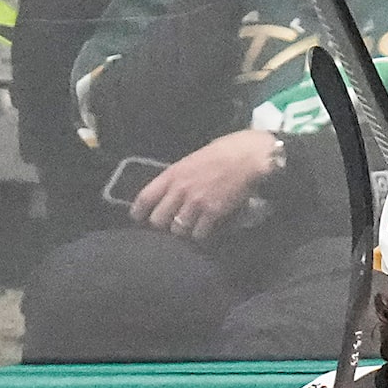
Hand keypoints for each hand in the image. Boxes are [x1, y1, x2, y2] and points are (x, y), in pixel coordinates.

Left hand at [134, 131, 280, 237]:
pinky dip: (202, 235)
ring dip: (184, 232)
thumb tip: (173, 190)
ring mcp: (196, 203)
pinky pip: (200, 233)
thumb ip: (179, 177)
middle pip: (159, 220)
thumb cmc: (223, 152)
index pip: (145, 198)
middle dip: (164, 226)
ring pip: (179, 230)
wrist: (248, 157)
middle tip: (171, 226)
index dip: (139, 213)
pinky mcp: (214, 212)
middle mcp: (180, 190)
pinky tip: (207, 231)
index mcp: (172, 175)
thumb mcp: (192, 160)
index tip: (140, 219)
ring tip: (191, 230)